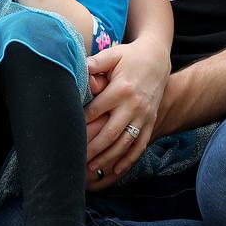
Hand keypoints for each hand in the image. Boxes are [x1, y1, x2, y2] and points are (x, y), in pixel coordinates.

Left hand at [84, 38, 170, 190]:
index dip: (82, 123)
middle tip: (76, 160)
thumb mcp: (112, 55)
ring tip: (91, 169)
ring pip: (125, 143)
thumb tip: (78, 68)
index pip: (97, 111)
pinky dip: (128, 160)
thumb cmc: (130, 56)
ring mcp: (144, 116)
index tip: (68, 134)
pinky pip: (140, 145)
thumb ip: (95, 63)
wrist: (158, 59)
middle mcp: (134, 106)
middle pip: (110, 132)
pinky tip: (115, 170)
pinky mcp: (150, 122)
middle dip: (92, 148)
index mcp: (122, 89)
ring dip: (108, 158)